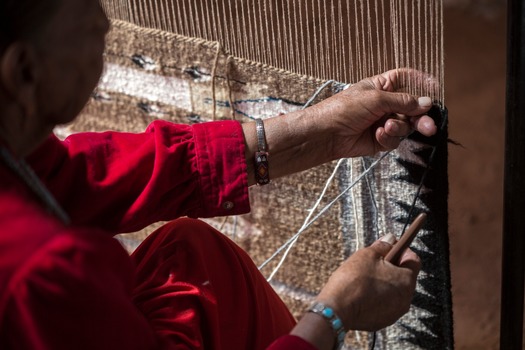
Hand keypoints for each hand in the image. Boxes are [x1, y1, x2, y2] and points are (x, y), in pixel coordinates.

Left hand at [309, 68, 437, 157]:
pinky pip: (395, 139)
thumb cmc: (345, 109)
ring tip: (386, 127)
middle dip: (421, 117)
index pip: (406, 79)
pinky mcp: (380, 139)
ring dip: (399, 127)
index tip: (436, 89)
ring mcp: (382, 121)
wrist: (327, 134)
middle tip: (429, 127)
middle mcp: (384, 103)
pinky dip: (389, 138)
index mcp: (382, 86)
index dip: (421, 82)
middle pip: (412, 108)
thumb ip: (403, 101)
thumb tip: (427, 103)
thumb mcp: (376, 99)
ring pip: (406, 125)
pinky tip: (378, 135)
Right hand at [316, 234, 420, 330]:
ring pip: (394, 292)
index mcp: (406, 280)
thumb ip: (383, 246)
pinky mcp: (383, 321)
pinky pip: (384, 305)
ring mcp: (395, 312)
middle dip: (391, 267)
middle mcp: (405, 299)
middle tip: (374, 262)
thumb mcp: (367, 255)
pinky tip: (362, 292)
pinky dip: (377, 297)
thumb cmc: (354, 280)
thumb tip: (390, 239)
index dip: (403, 250)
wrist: (338, 308)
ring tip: (366, 278)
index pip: (413, 260)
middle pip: (404, 277)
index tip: (391, 247)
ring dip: (384, 283)